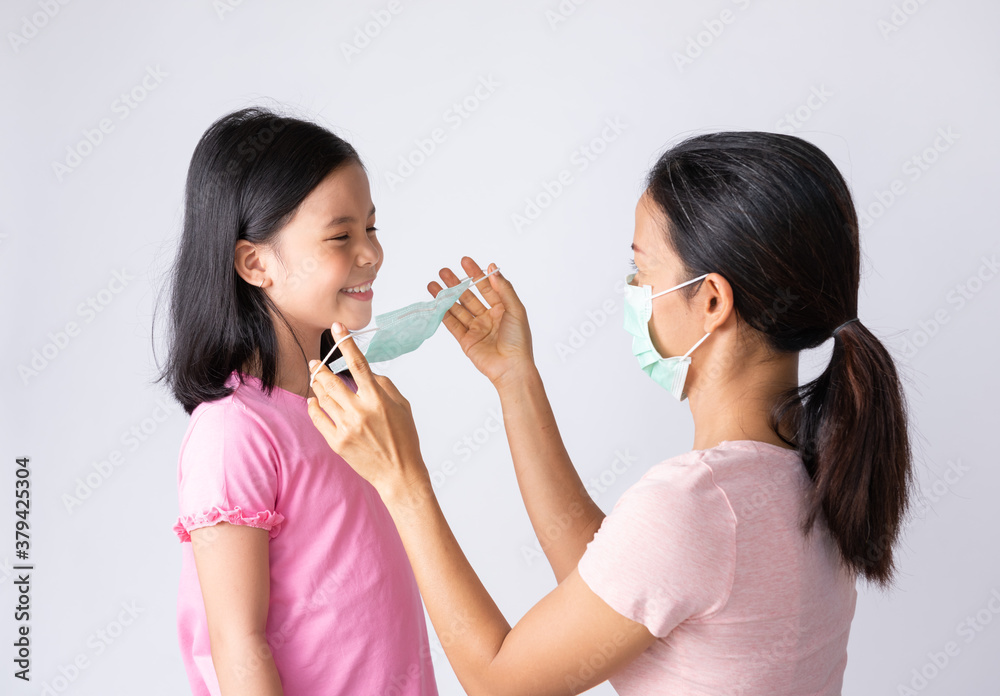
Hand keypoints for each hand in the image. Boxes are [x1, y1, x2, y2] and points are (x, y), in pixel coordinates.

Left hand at [307, 322, 428, 501]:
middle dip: (320, 367)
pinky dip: (313, 406)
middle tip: (315, 362)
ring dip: (317, 385)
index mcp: (377, 398)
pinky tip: (313, 401)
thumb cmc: (404, 439)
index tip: (336, 328)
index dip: (346, 343)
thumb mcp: (403, 406)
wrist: (399, 473)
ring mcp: (346, 427)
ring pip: (322, 397)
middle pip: (331, 380)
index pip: (358, 363)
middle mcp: (359, 410)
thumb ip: (385, 385)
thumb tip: (368, 372)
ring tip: (316, 380)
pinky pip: (317, 418)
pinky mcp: (337, 441)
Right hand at [429, 256, 534, 389]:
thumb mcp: (516, 310)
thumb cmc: (519, 340)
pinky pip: (453, 324)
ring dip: (446, 296)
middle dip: (456, 283)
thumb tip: (493, 270)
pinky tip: (436, 302)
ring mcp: (476, 329)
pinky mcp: (466, 340)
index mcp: (502, 309)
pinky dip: (443, 314)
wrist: (511, 367)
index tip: (465, 261)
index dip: (476, 274)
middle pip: (469, 296)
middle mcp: (488, 317)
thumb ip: (504, 289)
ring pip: (458, 309)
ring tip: (434, 284)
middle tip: (444, 271)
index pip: (486, 287)